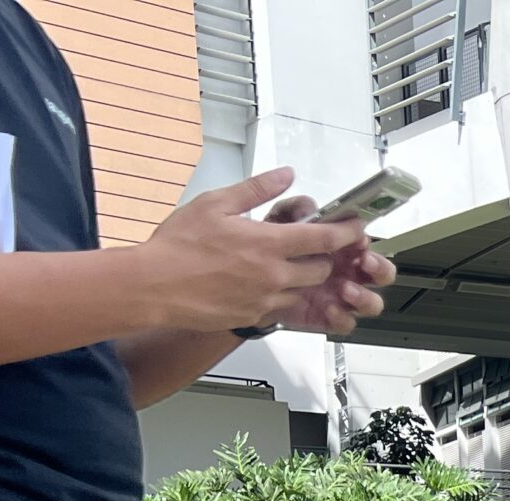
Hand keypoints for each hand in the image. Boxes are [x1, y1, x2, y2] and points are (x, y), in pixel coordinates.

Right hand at [138, 169, 370, 334]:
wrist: (154, 286)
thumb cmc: (179, 245)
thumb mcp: (216, 203)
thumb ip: (256, 189)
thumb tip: (286, 175)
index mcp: (268, 244)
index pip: (324, 240)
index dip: (346, 233)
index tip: (355, 227)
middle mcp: (274, 276)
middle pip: (320, 269)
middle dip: (320, 256)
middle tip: (306, 242)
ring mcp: (266, 300)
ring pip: (302, 289)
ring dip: (300, 276)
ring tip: (277, 261)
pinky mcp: (254, 316)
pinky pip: (280, 305)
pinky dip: (278, 292)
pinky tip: (256, 280)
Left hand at [256, 192, 396, 337]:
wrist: (244, 276)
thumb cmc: (266, 246)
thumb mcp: (277, 218)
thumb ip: (294, 208)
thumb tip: (310, 207)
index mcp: (340, 246)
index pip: (364, 243)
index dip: (365, 241)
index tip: (358, 238)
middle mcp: (345, 271)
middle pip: (380, 274)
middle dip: (379, 269)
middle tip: (365, 263)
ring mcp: (338, 296)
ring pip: (371, 303)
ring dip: (365, 297)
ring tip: (347, 290)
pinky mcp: (326, 317)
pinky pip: (345, 324)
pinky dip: (342, 318)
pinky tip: (330, 309)